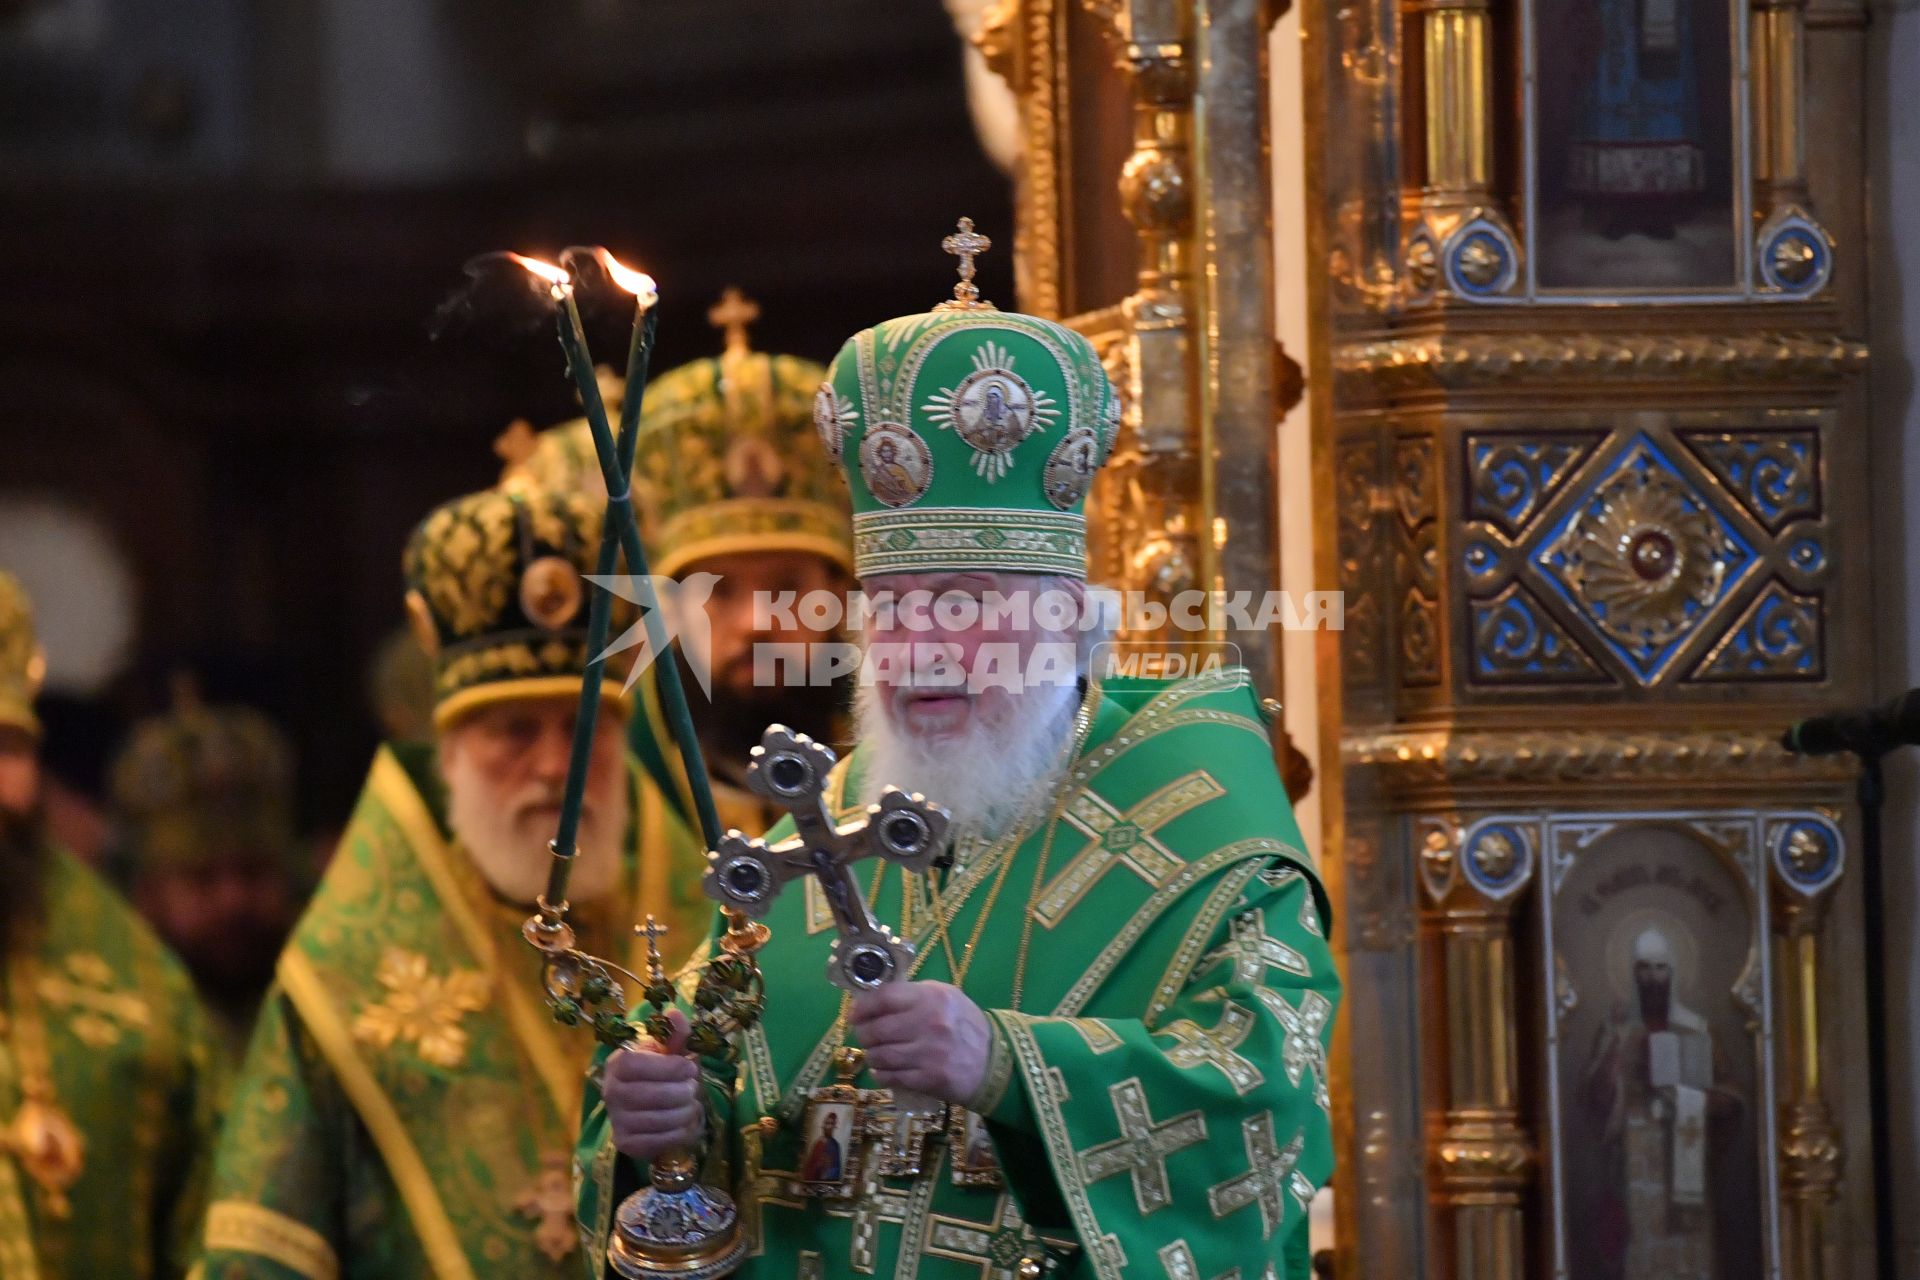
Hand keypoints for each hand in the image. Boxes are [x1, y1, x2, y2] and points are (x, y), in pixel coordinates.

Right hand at [603, 1008, 704, 1160]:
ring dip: (684, 1112)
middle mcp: (610, 1092)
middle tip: (694, 1088)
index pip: (636, 1065)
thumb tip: (674, 1013)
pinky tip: (685, 1122)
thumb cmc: (660, 1072)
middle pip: (650, 1095)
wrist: (648, 1105)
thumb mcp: (668, 1050)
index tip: (690, 1067)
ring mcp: (616, 1120)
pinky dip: (679, 1132)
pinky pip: (658, 1141)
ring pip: (657, 1119)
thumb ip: (675, 1033)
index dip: (668, 1067)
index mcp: (618, 1064)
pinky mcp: (625, 1143)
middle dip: (681, 1091)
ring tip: (691, 1104)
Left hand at [848, 981, 990, 1104]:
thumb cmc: (963, 1025)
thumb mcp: (946, 998)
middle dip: (863, 1034)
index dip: (863, 1006)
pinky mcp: (930, 1078)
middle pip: (876, 1029)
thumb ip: (913, 995)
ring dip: (871, 1056)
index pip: (884, 997)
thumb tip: (873, 998)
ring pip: (880, 1055)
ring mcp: (930, 1053)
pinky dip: (881, 1074)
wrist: (994, 1061)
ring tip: (875, 1054)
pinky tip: (882, 1070)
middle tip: (864, 1036)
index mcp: (932, 998)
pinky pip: (891, 1077)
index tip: (854, 1014)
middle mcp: (930, 1023)